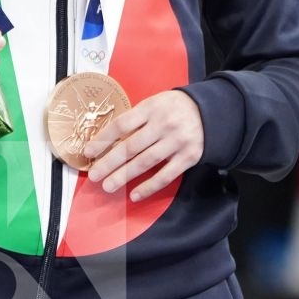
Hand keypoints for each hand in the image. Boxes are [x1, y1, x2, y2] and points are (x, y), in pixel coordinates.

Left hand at [81, 89, 203, 201]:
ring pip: (145, 162)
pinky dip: (149, 186)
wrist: (210, 112)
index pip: (122, 124)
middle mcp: (163, 124)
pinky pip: (166, 175)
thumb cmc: (173, 108)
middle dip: (109, 162)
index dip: (103, 139)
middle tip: (93, 175)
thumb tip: (109, 141)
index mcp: (151, 107)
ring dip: (125, 175)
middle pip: (131, 146)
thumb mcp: (154, 103)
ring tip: (108, 185)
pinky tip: (134, 194)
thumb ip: (136, 119)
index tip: (88, 152)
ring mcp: (177, 141)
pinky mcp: (188, 157)